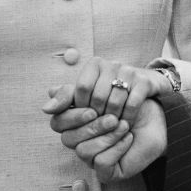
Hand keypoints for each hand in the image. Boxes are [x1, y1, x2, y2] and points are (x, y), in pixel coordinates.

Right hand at [46, 95, 167, 181]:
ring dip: (107, 136)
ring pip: (84, 152)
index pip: (57, 123)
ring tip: (125, 126)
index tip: (91, 109)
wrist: (156, 118)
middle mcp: (79, 143)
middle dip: (92, 127)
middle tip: (114, 118)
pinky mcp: (106, 173)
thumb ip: (75, 91)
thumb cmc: (128, 104)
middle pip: (69, 139)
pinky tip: (129, 138)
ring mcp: (92, 160)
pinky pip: (101, 163)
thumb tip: (48, 99)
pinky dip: (117, 148)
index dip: (71, 117)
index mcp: (74, 124)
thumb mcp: (102, 91)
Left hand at [49, 53, 169, 124]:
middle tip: (99, 125)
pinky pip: (132, 103)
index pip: (81, 88)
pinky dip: (128, 117)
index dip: (81, 107)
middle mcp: (111, 63)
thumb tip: (45, 109)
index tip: (86, 117)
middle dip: (97, 116)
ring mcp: (129, 70)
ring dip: (113, 119)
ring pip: (115, 101)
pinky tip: (126, 124)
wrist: (144, 86)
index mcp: (94, 64)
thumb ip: (66, 100)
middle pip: (97, 97)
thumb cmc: (109, 92)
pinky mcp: (144, 81)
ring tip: (112, 127)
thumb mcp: (87, 94)